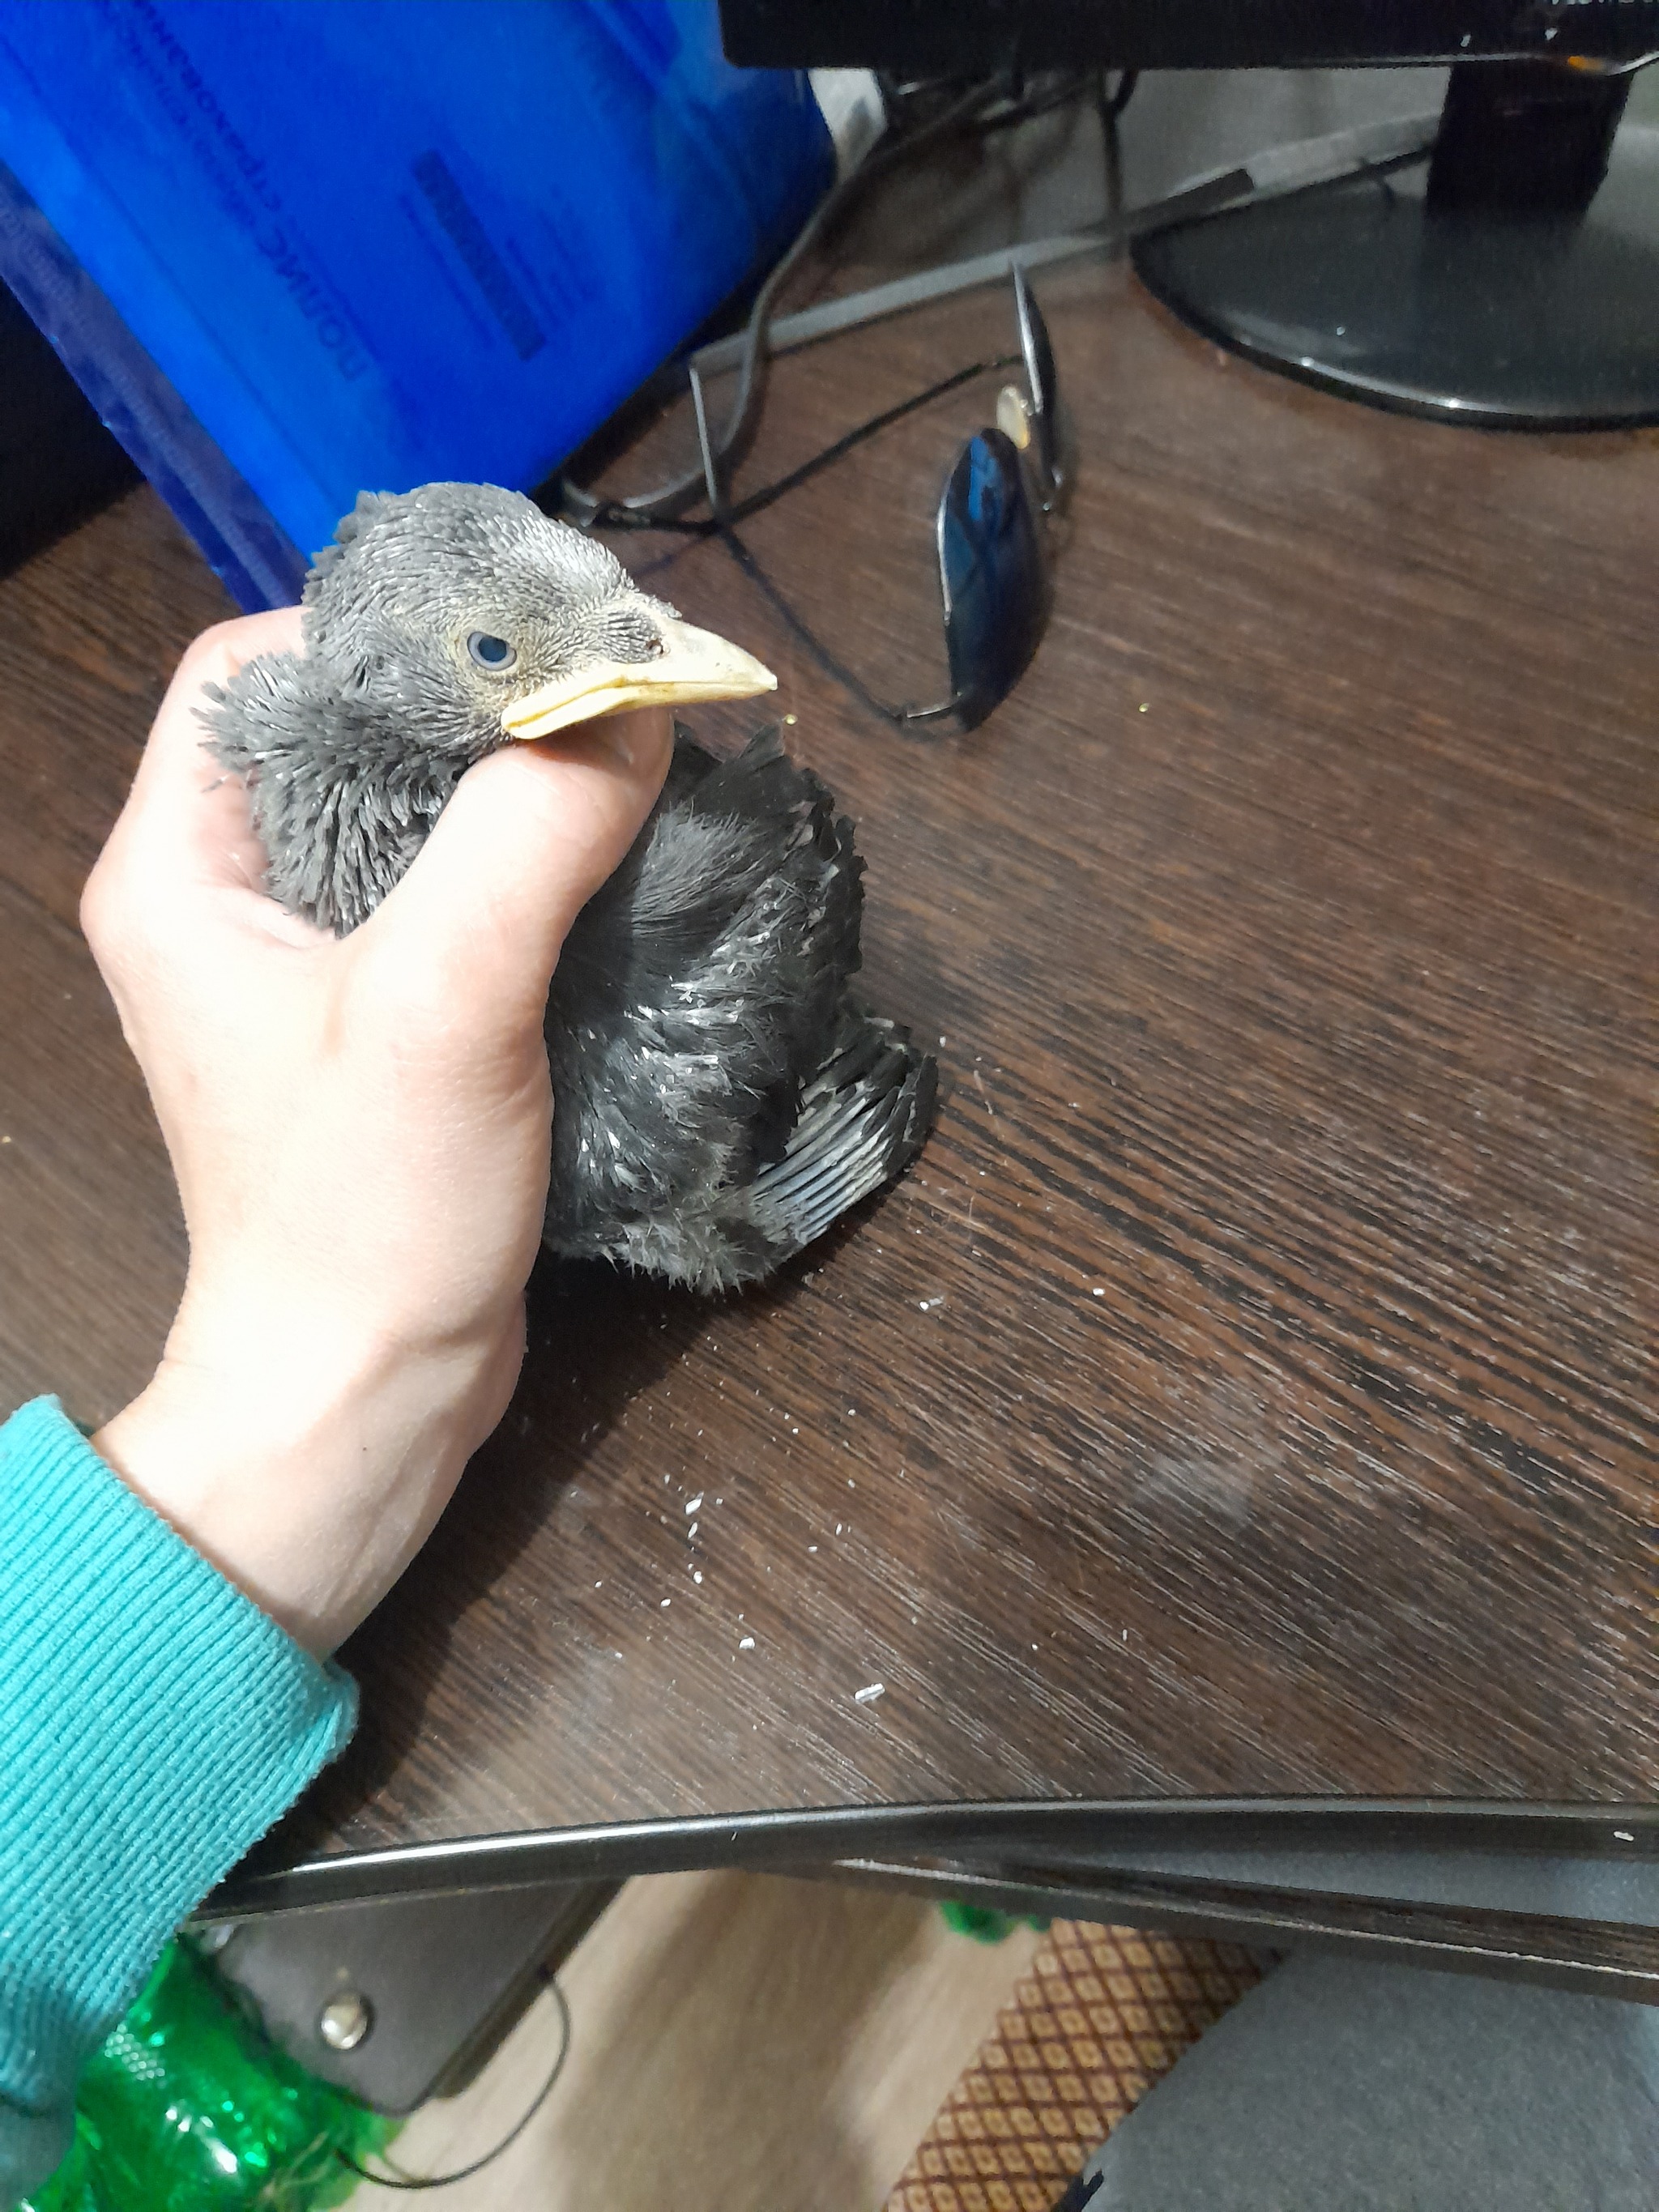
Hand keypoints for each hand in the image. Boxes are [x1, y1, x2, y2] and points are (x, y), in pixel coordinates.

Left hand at [82, 610, 671, 1656]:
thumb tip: (631, 705)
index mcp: (180, 867)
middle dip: (473, 699)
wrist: (363, 1394)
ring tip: (626, 756)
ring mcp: (303, 961)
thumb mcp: (444, 1003)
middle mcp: (227, 896)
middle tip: (602, 686)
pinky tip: (611, 856)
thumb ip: (527, 838)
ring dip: (513, 780)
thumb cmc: (366, 1208)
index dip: (381, 632)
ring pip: (406, 810)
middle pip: (343, 728)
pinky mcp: (379, 1018)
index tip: (522, 639)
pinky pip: (449, 892)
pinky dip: (528, 860)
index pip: (256, 668)